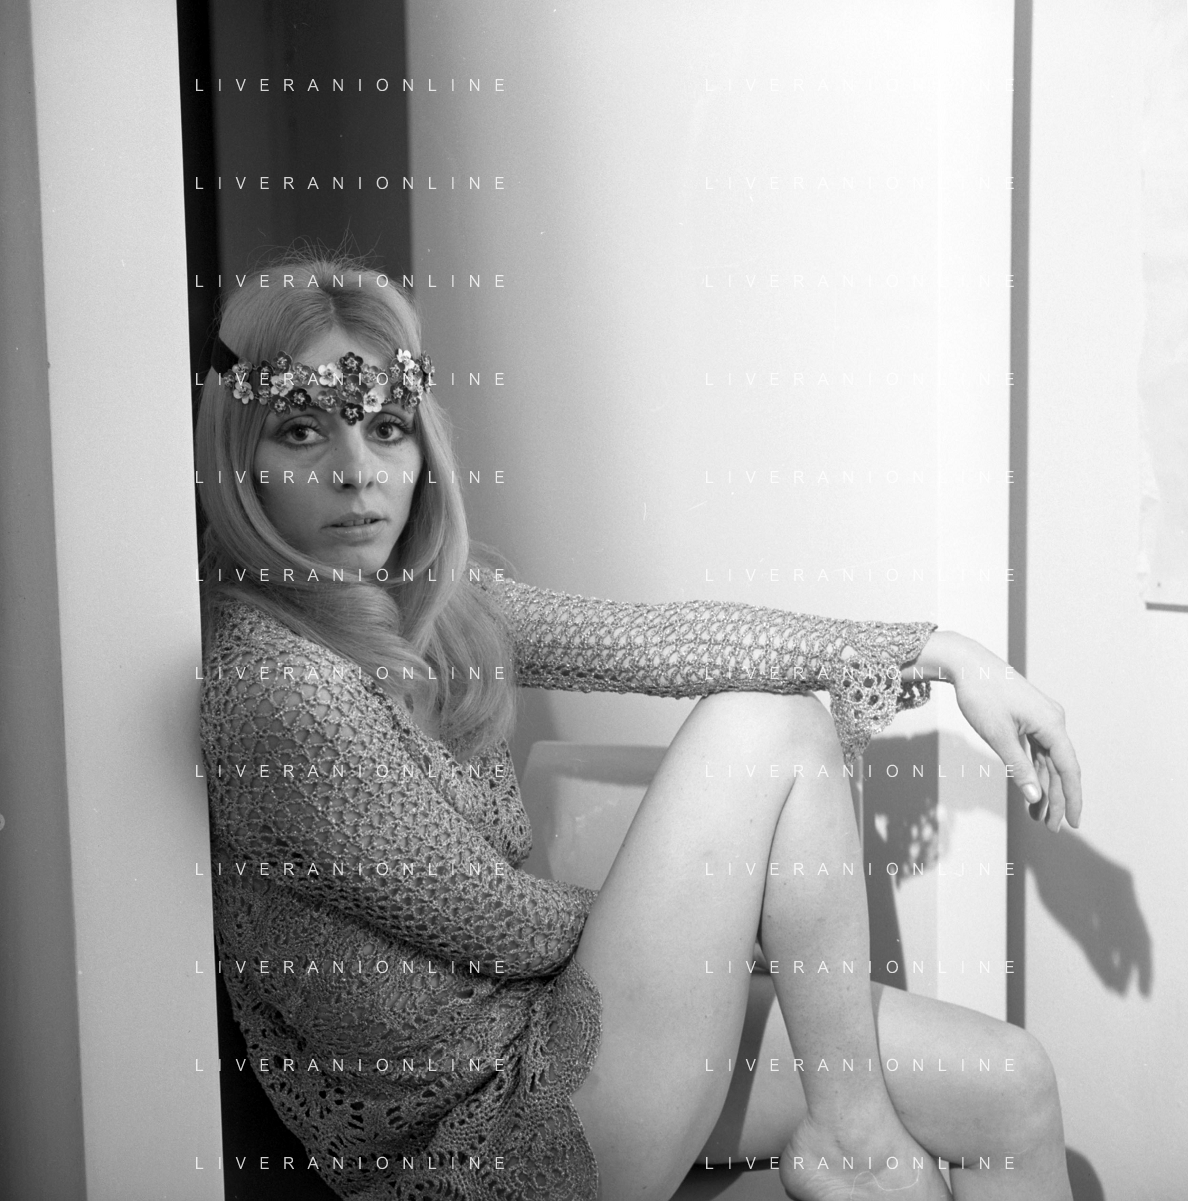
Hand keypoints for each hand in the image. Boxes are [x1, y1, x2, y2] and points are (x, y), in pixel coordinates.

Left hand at [907, 631, 1082, 831]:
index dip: (1072, 798)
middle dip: (1057, 799)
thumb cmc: (981, 697)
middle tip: (1050, 827)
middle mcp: (1053, 720)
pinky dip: (1033, 770)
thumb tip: (1036, 797)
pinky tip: (1031, 790)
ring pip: (1048, 760)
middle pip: (1060, 767)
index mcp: (1052, 724)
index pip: (1069, 768)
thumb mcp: (998, 736)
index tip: (1073, 823)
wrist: (966, 664)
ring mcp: (1042, 718)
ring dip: (1043, 787)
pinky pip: (1037, 749)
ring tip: (1037, 817)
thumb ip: (1019, 767)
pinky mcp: (1030, 717)